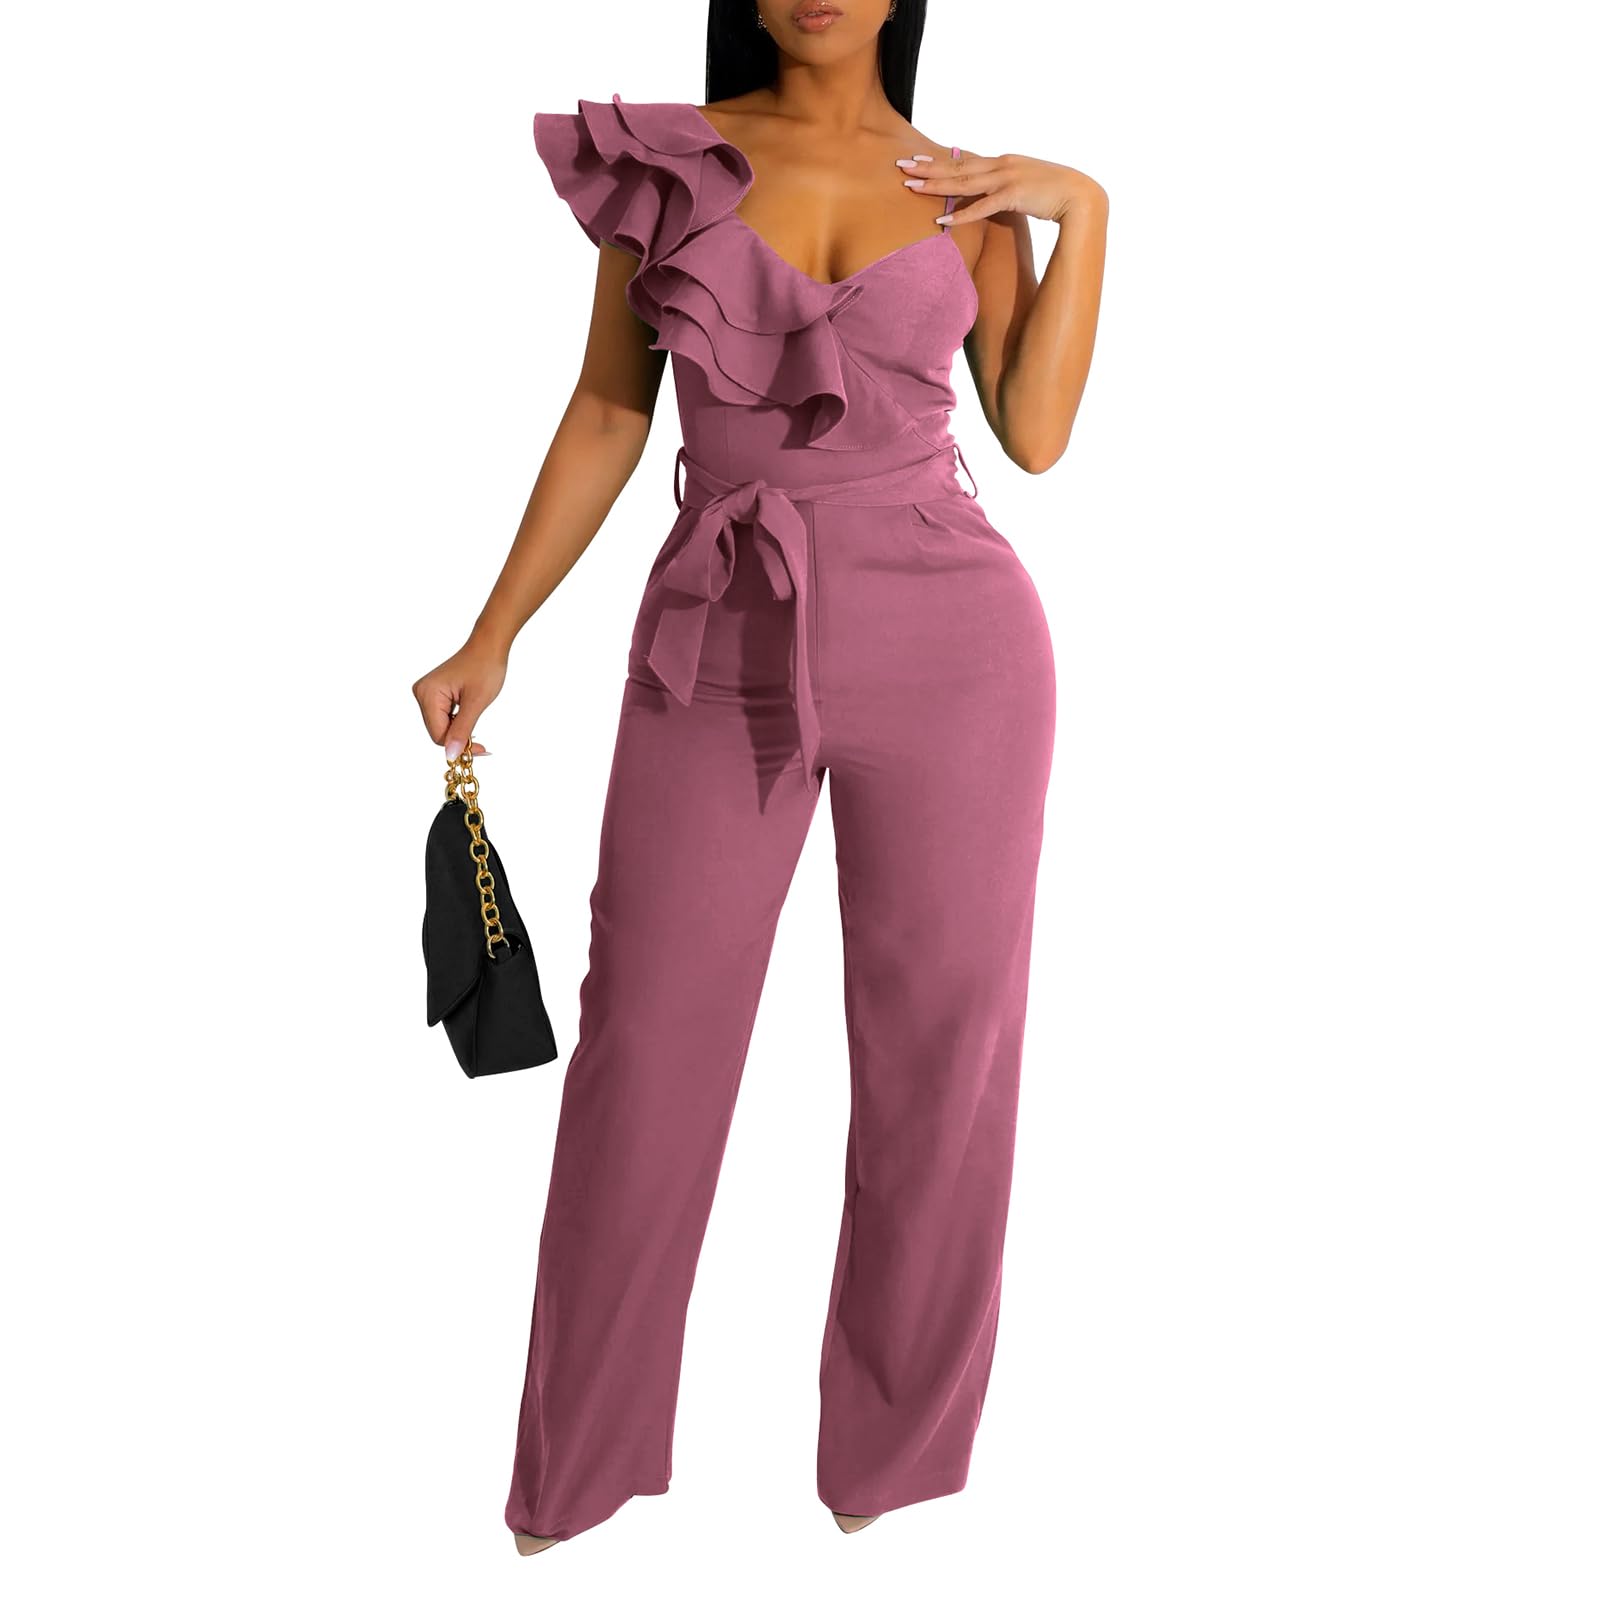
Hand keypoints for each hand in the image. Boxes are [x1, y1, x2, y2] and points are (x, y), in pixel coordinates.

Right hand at [413, 644, 506, 760]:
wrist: (488, 646)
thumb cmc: (485, 667)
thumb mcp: (476, 703)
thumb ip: (462, 731)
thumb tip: (451, 756)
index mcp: (428, 694)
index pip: (438, 735)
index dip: (458, 746)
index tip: (481, 749)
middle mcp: (421, 693)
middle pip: (437, 732)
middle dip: (458, 739)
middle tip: (482, 743)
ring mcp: (425, 692)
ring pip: (440, 726)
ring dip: (458, 731)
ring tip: (476, 721)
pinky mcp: (433, 693)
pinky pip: (442, 717)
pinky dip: (456, 722)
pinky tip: (468, 716)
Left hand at [897, 147, 1107, 227]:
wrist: (1081, 195)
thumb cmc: (1055, 193)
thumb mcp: (1026, 185)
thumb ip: (1006, 187)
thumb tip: (993, 195)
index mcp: (1003, 161)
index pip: (964, 158)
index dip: (938, 158)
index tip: (915, 157)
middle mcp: (1001, 164)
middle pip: (957, 166)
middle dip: (927, 167)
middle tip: (901, 167)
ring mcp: (1007, 178)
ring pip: (964, 182)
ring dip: (936, 185)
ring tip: (911, 188)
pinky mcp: (1014, 196)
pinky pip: (982, 207)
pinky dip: (962, 214)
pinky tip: (942, 220)